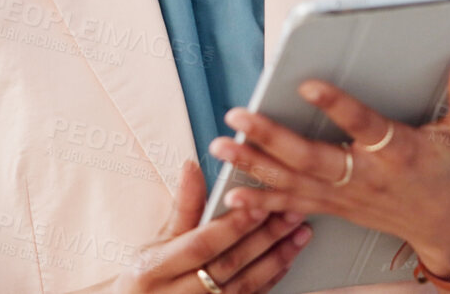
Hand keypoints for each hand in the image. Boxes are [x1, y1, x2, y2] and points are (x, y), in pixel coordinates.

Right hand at [108, 159, 313, 293]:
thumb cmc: (149, 274)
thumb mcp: (157, 241)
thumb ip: (182, 206)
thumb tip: (192, 167)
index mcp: (154, 268)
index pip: (201, 245)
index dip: (232, 226)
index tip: (259, 204)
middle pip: (228, 266)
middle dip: (265, 238)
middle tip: (292, 213)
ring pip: (244, 286)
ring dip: (276, 258)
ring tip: (300, 234)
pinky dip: (270, 280)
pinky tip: (287, 259)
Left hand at [208, 56, 449, 278]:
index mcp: (398, 152)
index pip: (364, 125)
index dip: (337, 106)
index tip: (308, 84)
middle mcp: (367, 176)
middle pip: (312, 158)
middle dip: (271, 137)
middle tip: (238, 116)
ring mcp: (348, 197)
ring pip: (294, 182)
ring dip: (254, 165)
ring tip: (221, 145)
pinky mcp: (337, 208)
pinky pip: (294, 207)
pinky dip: (262, 203)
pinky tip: (232, 196)